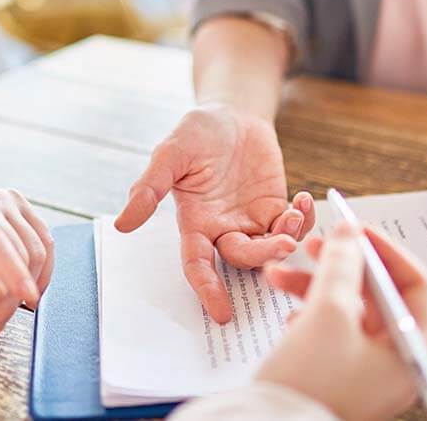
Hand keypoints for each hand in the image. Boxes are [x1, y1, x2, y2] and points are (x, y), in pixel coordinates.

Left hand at [0, 186, 53, 333]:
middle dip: (14, 293)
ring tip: (5, 307)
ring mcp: (3, 198)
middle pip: (16, 247)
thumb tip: (0, 288)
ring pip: (36, 247)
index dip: (11, 268)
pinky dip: (40, 271)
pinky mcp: (20, 204)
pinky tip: (24, 287)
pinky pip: (45, 241)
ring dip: (29, 285)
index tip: (28, 297)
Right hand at [115, 103, 315, 322]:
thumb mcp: (170, 154)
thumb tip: (122, 224)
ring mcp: (251, 220)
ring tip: (294, 214)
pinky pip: (292, 226)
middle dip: (263, 257)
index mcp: (195, 222)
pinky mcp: (275, 207)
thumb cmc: (197, 132)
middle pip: (242, 259)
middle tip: (284, 243)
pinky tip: (304, 199)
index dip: (208, 289)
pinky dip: (303, 220)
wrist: (231, 113)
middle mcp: (223, 228)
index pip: (198, 265)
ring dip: (287, 239)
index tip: (221, 312)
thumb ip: (149, 188)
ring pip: (270, 248)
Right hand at [259, 222, 426, 420]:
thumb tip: (350, 233)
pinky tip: (288, 314)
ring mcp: (367, 371)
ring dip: (315, 285)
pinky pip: (332, 332)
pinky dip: (310, 313)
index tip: (355, 229)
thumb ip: (342, 265)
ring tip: (279, 274)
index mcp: (410, 351)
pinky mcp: (339, 376)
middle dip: (342, 265)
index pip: (414, 286)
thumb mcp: (327, 313)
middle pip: (377, 296)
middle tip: (315, 244)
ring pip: (348, 310)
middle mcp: (395, 362)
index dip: (384, 251)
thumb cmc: (309, 383)